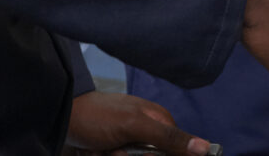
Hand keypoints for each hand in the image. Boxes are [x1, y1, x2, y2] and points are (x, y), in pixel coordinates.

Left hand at [63, 90, 211, 155]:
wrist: (62, 117)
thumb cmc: (99, 116)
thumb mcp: (135, 125)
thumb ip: (169, 137)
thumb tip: (206, 148)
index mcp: (160, 124)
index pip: (175, 152)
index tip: (140, 151)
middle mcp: (147, 136)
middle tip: (114, 149)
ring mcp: (128, 146)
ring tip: (100, 150)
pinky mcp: (113, 154)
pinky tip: (94, 152)